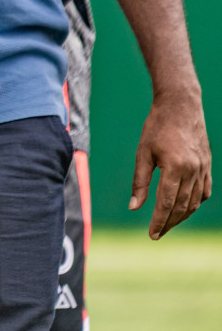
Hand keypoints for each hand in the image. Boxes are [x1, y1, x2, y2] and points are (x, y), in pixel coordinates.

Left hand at [130, 88, 211, 237]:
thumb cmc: (157, 127)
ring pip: (194, 202)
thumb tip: (134, 207)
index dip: (159, 221)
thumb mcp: (143, 153)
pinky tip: (184, 208)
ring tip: (168, 224)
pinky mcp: (207, 166)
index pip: (166, 203)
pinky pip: (204, 191)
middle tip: (157, 234)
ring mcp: (203, 169)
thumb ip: (140, 182)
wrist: (181, 107)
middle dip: (169, 223)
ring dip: (182, 216)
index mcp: (175, 167)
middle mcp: (193, 171)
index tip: (152, 235)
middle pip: (181, 206)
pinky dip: (195, 203)